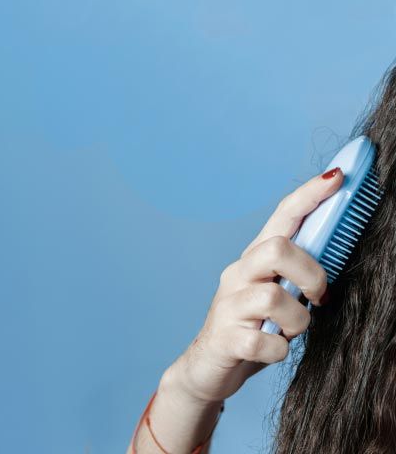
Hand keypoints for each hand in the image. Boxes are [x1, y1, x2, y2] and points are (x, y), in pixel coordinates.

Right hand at [165, 167, 343, 404]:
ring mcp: (228, 306)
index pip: (282, 218)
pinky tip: (272, 350)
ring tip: (288, 332)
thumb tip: (337, 244)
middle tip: (318, 297)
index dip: (310, 195)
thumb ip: (297, 273)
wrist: (206, 368)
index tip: (339, 176)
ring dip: (296, 322)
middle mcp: (237, 275)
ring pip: (274, 297)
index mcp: (253, 261)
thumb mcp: (277, 296)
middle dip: (310, 274)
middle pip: (276, 249)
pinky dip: (278, 351)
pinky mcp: (226, 338)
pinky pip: (265, 342)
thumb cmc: (251, 329)